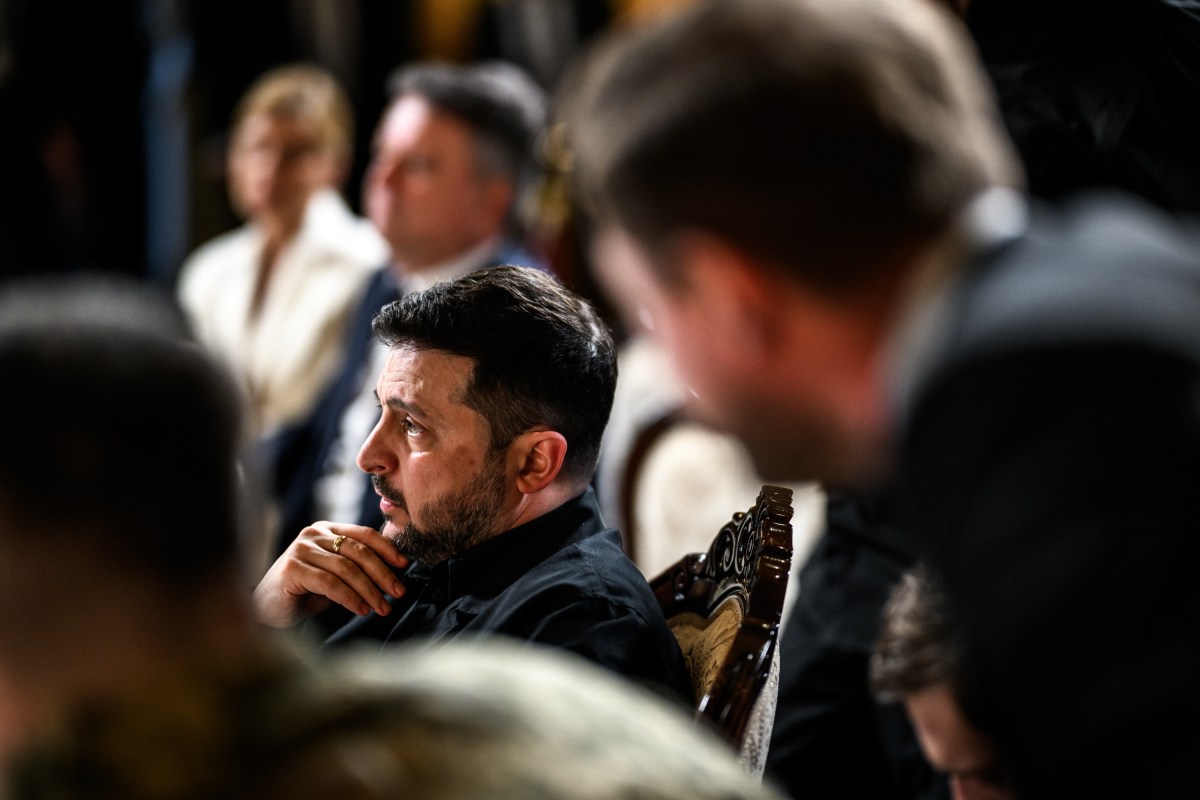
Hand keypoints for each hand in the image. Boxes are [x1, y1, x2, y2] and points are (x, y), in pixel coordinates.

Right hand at [253, 521, 408, 627]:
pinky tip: (361, 609)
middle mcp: (313, 534)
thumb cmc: (305, 592)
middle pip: (358, 551)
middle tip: (399, 592)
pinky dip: (350, 598)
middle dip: (383, 573)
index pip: (364, 534)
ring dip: (369, 590)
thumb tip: (394, 570)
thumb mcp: (335, 574)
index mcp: (326, 529)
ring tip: (383, 607)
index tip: (405, 565)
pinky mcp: (292, 569)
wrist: (268, 608)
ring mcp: (301, 549)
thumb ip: (356, 566)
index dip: (387, 549)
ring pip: (347, 568)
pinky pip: (330, 583)